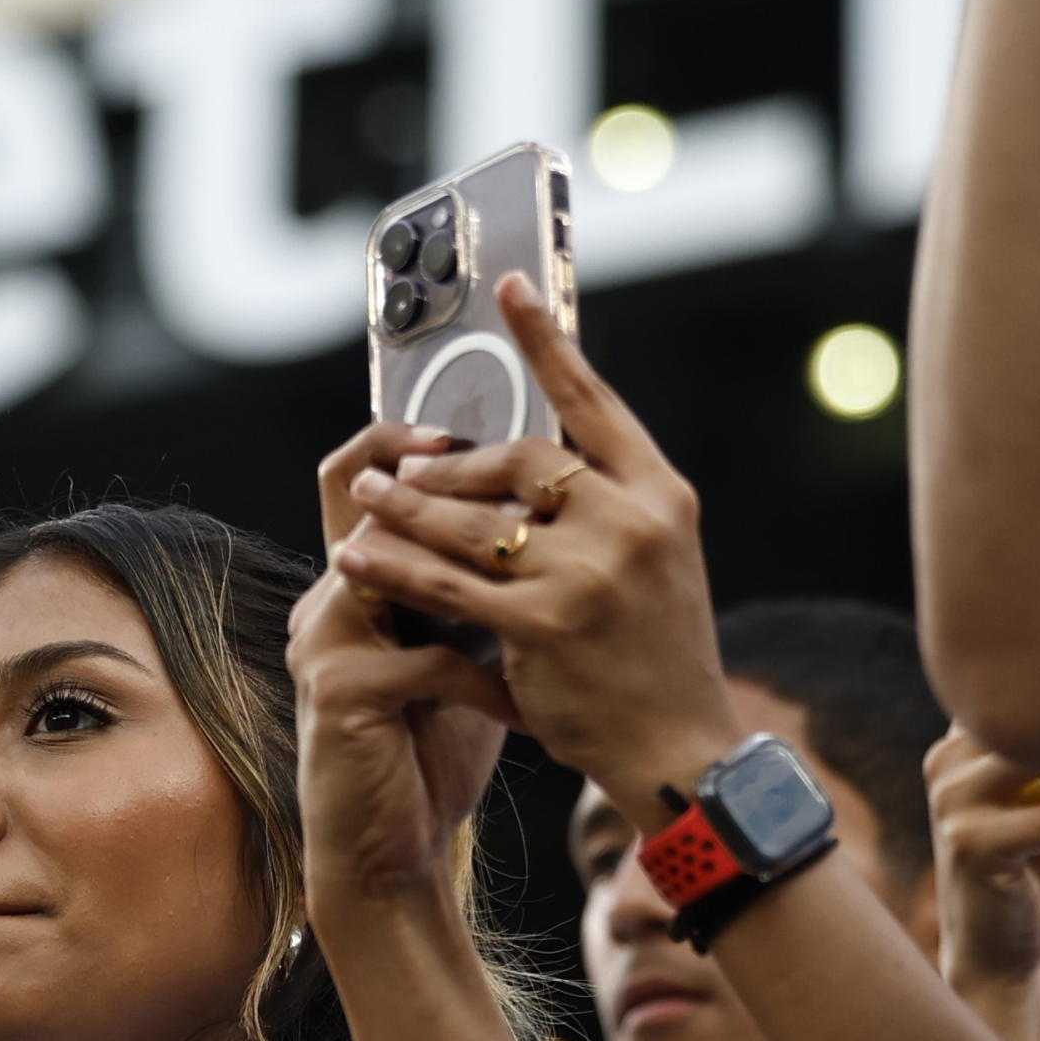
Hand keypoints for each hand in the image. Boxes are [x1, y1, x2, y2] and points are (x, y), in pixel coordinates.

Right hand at [294, 422, 525, 926]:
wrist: (385, 856)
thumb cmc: (429, 755)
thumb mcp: (460, 657)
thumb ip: (480, 594)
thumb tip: (547, 528)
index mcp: (353, 588)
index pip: (358, 479)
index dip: (405, 440)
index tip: (483, 432)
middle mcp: (326, 603)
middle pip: (373, 502)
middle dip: (453, 487)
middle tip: (532, 491)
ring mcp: (326, 644)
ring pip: (397, 565)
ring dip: (478, 576)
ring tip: (542, 585)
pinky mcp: (340, 694)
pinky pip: (430, 658)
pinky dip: (491, 681)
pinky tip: (531, 707)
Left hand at [330, 281, 747, 816]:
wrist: (682, 751)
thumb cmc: (659, 656)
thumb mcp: (655, 563)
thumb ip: (606, 505)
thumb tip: (523, 455)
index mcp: (661, 497)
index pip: (595, 403)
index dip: (548, 343)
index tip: (510, 289)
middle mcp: (631, 524)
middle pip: (520, 458)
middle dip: (454, 461)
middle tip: (404, 459)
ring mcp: (588, 574)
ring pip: (473, 520)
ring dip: (408, 506)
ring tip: (365, 496)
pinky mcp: (544, 625)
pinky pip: (449, 584)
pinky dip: (396, 568)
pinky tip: (357, 557)